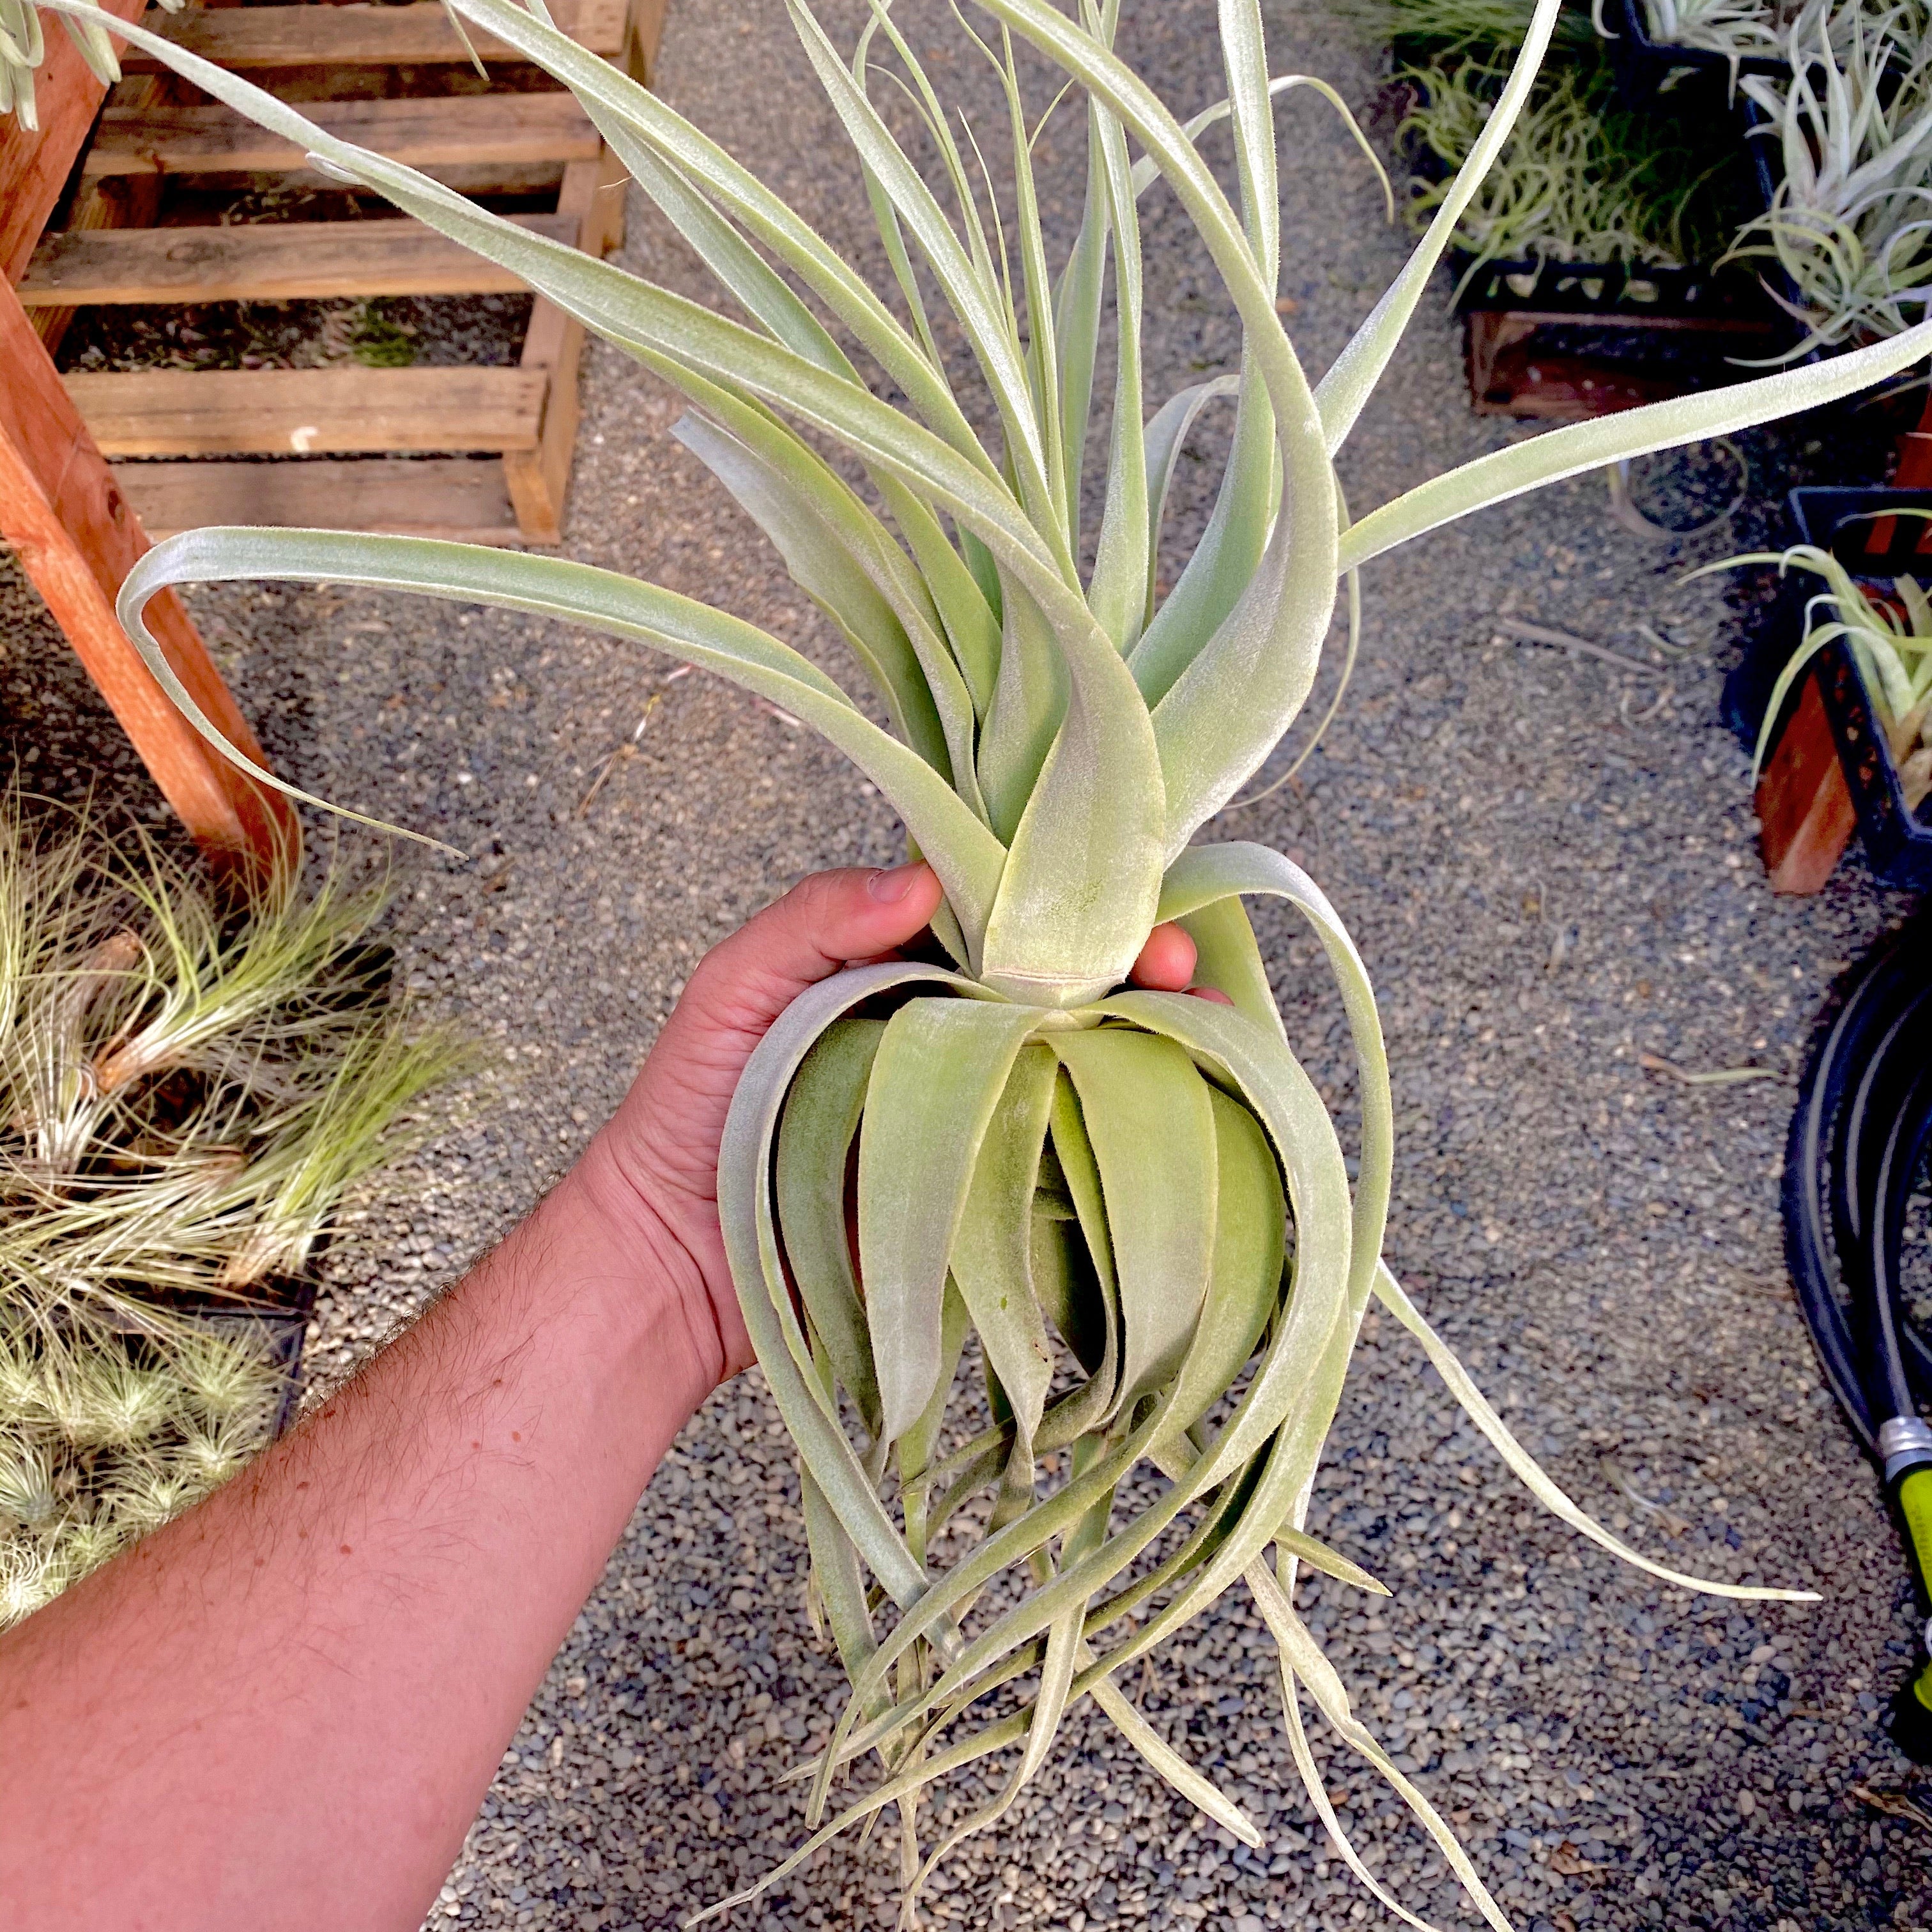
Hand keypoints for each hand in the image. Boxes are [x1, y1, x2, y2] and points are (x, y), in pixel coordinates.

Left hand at [577, 862, 1216, 1386]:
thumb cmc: (690, 1109)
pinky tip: (1179, 1107)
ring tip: (1206, 1024)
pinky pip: (1062, 1144)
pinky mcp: (981, 1179)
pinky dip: (1124, 1126)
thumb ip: (812, 921)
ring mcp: (971, 1103)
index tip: (1117, 892)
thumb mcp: (732, 990)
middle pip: (1060, 978)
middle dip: (1132, 962)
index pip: (998, 908)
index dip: (1062, 893)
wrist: (678, 1259)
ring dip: (1149, 1035)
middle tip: (1178, 965)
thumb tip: (921, 878)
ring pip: (1079, 1055)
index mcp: (896, 963)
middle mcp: (947, 1023)